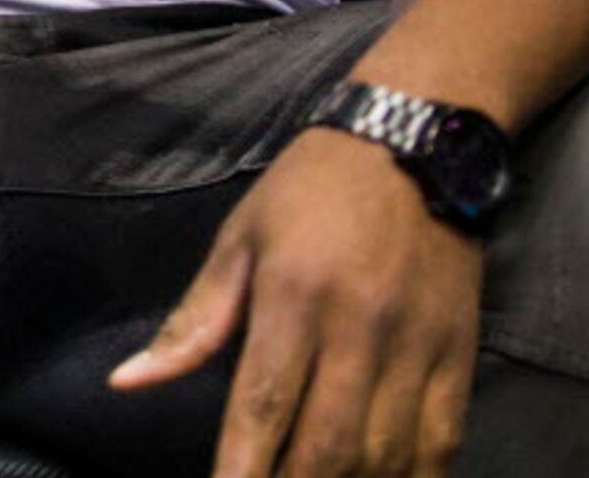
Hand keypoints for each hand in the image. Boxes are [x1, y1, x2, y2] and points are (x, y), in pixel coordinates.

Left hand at [110, 127, 481, 475]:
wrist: (413, 144)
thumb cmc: (309, 191)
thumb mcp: (238, 241)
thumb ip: (193, 322)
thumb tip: (129, 381)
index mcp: (292, 297)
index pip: (263, 403)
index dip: (243, 466)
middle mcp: (357, 328)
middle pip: (327, 444)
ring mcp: (415, 346)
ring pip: (386, 453)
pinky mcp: (460, 353)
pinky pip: (443, 440)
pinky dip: (414, 477)